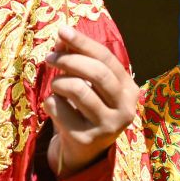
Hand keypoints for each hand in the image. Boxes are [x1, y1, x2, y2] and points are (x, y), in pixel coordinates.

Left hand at [42, 25, 137, 179]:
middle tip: (49, 57)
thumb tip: (63, 37)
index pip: (107, 59)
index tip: (62, 30)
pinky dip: (50, 102)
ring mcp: (108, 127)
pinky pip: (58, 108)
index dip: (83, 42)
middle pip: (96, 73)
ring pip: (77, 89)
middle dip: (69, 60)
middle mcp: (125, 109)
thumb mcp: (88, 82)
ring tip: (56, 87)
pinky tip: (55, 108)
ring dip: (58, 82)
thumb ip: (79, 57)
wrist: (83, 149)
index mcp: (129, 90)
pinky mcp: (86, 139)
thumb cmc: (86, 107)